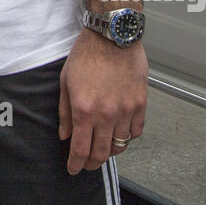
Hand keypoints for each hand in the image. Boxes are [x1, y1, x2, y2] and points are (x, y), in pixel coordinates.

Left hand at [58, 28, 146, 174]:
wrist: (113, 36)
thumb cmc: (87, 54)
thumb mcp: (66, 82)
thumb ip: (65, 113)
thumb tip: (65, 136)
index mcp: (85, 109)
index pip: (80, 149)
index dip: (76, 164)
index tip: (73, 169)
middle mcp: (106, 114)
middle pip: (101, 153)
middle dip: (92, 163)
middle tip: (87, 165)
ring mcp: (126, 110)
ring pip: (120, 145)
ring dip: (110, 151)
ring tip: (103, 149)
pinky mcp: (140, 104)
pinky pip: (136, 131)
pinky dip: (128, 137)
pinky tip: (120, 134)